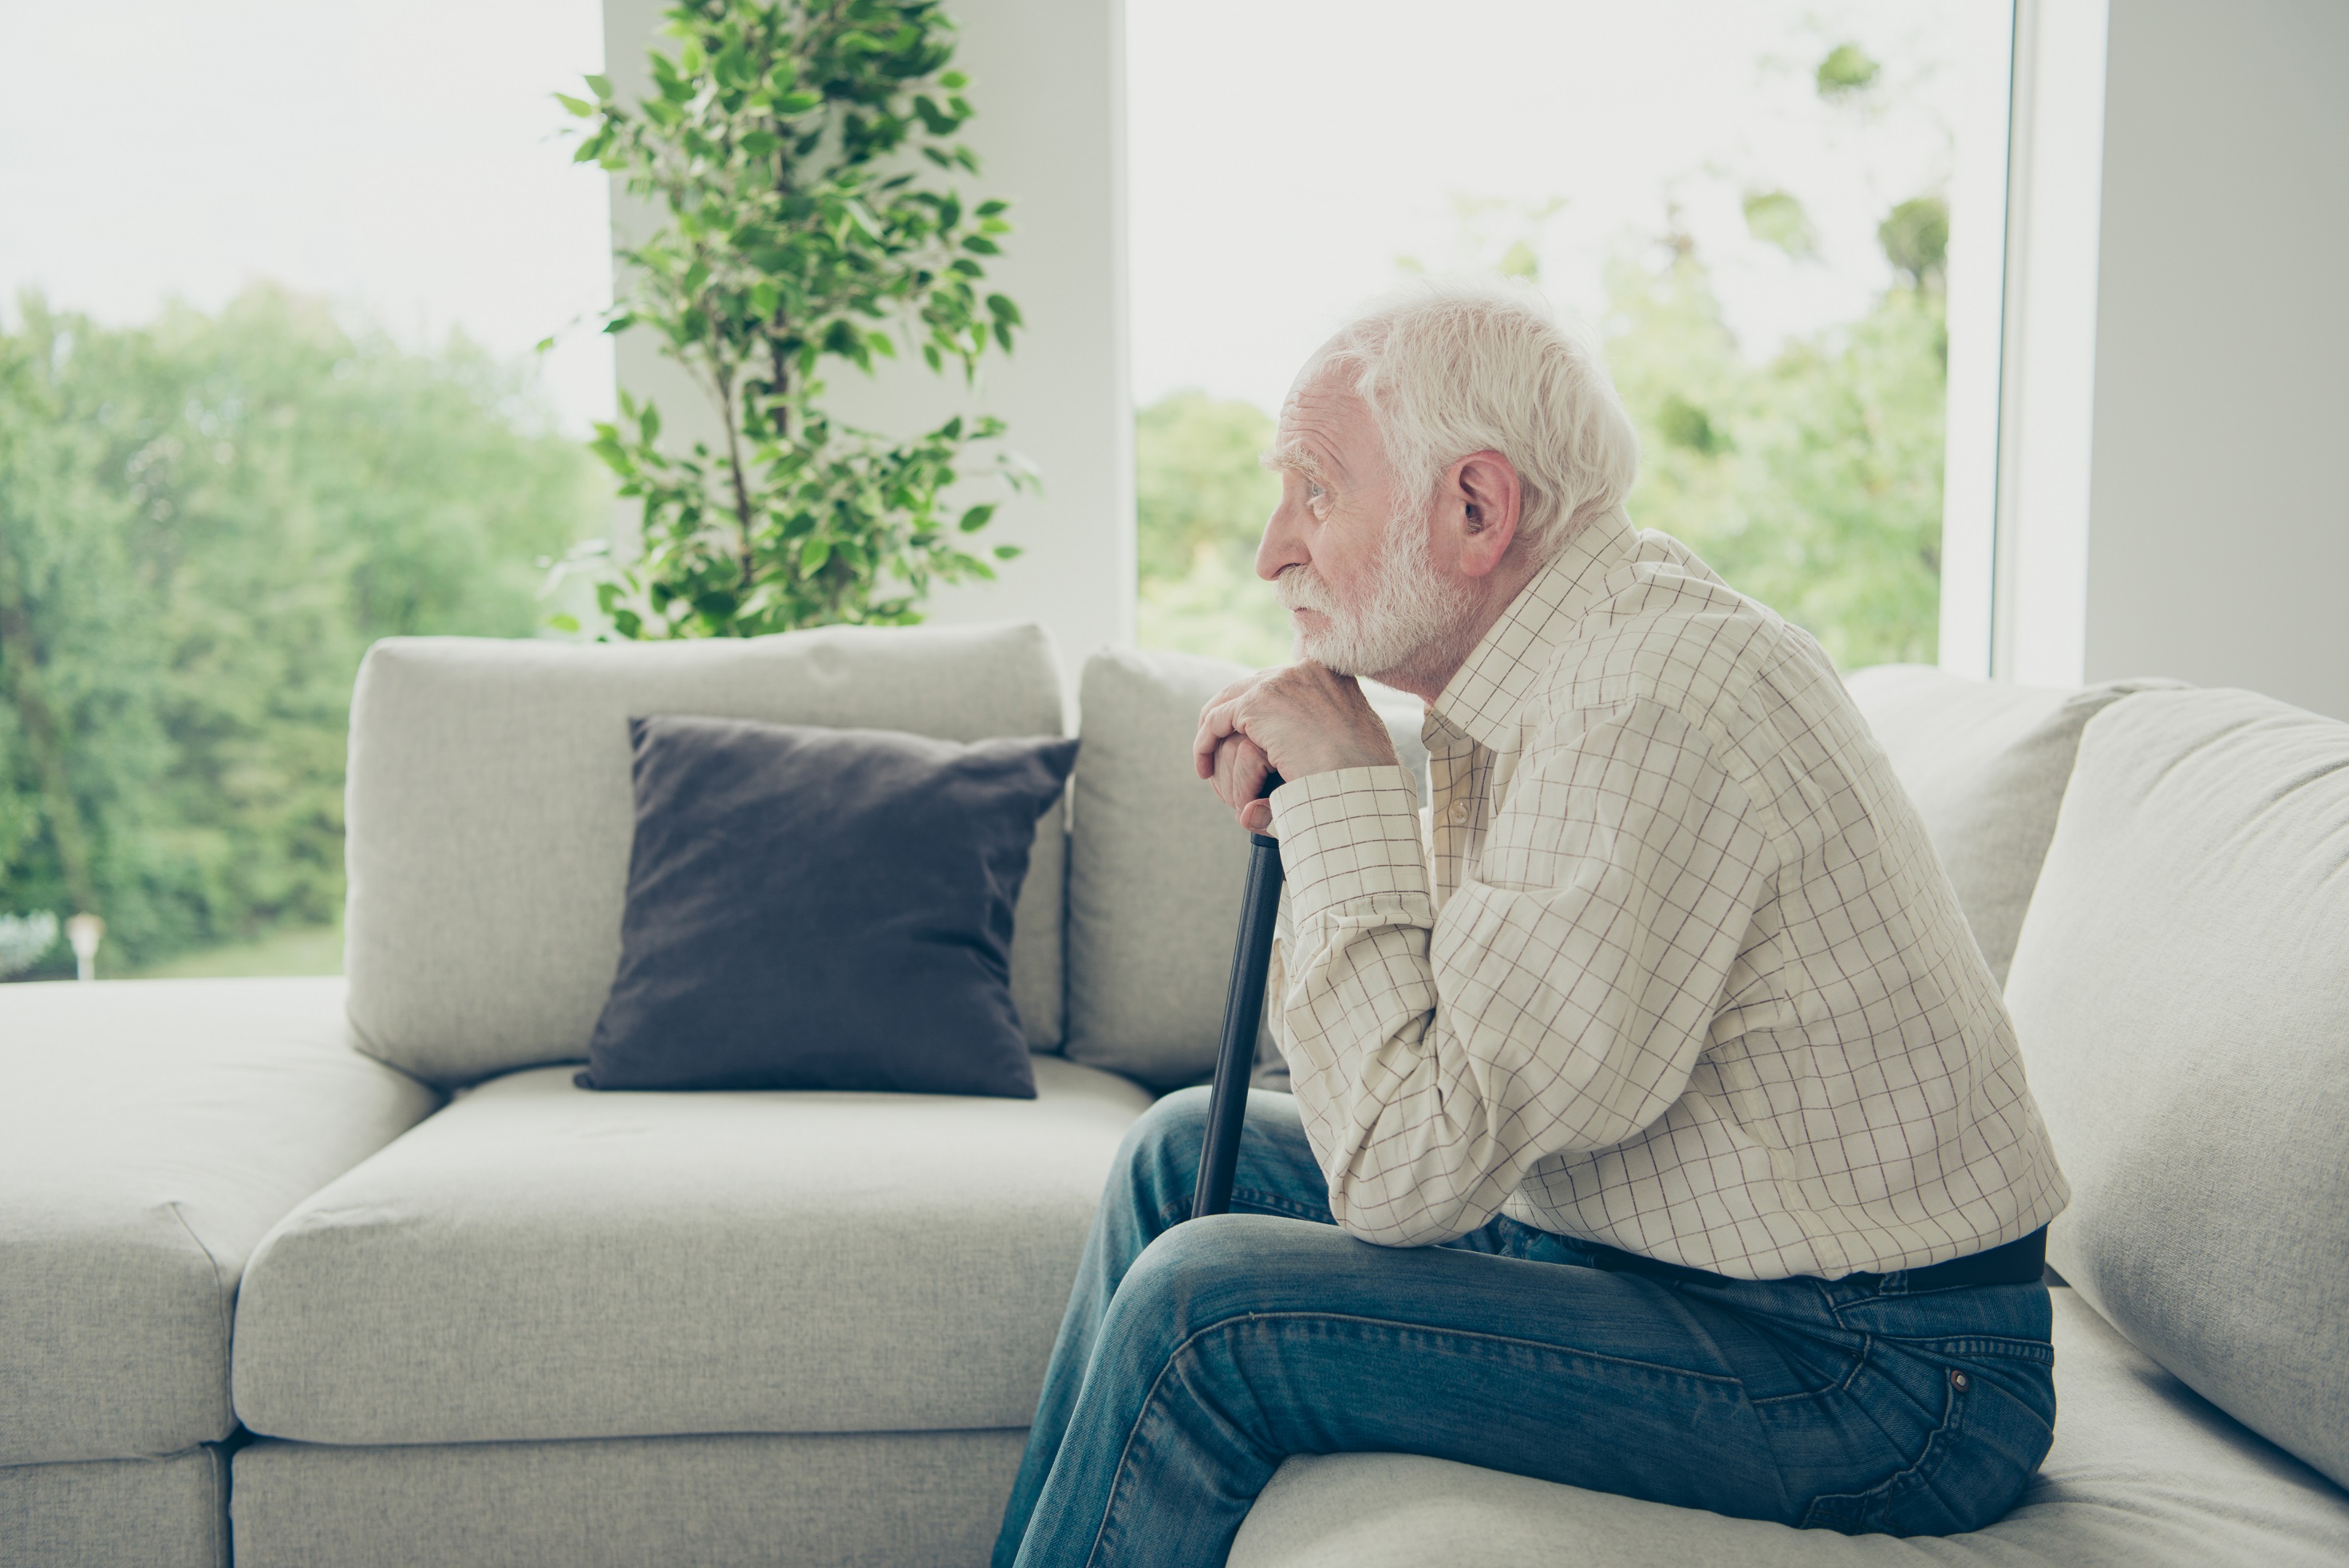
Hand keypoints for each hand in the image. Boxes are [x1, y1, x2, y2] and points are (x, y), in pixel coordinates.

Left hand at [1193, 662, 1399, 832]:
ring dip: (1214, 734)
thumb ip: (1324, 733)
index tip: (1251, 736)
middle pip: (1249, 687)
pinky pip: (1216, 721)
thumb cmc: (1366, 779)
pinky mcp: (1256, 704)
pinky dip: (1204, 744)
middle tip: (1218, 748)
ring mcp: (1280, 682)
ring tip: (1207, 763)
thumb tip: (1302, 744)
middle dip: (1230, 718)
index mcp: (1330, 674)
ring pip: (1229, 704)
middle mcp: (1304, 669)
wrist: (1363, 787)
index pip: (1280, 683)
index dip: (1260, 710)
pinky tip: (1204, 769)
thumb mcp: (1352, 743)